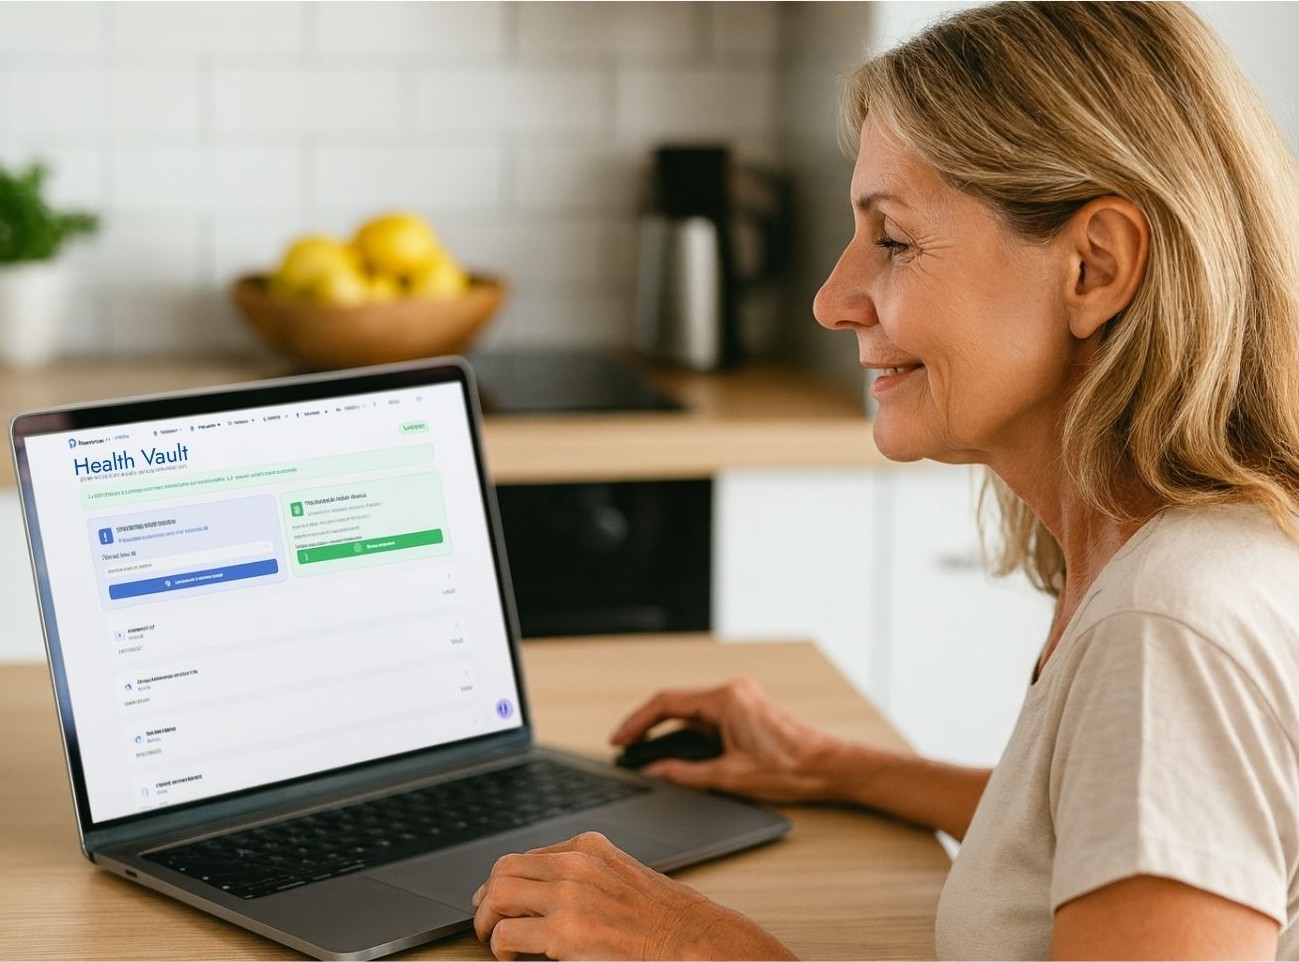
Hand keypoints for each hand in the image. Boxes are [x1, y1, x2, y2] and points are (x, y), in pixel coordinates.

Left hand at [472, 831, 793, 959]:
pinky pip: (507, 936)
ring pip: (496, 896)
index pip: (524, 856)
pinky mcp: (565, 934)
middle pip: (502, 869)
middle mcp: (575, 864)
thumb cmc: (663, 918)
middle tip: (488, 922)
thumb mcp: (622, 876)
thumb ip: (586, 874)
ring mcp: (568, 897)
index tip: (500, 901)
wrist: (693, 941)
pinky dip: (501, 949)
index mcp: (588, 848)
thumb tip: (545, 888)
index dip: (505, 882)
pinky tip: (514, 958)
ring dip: (487, 922)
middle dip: (488, 899)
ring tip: (494, 940)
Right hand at [610, 677, 844, 802]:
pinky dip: (691, 732)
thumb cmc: (788, 769)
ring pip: (693, 712)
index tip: (619, 740)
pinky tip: (679, 751)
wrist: (827, 767)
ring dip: (671, 731)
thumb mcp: (729, 776)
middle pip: (677, 705)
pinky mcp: (747, 708)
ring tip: (647, 753)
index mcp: (725, 699)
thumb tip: (654, 773)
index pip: (666, 704)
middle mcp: (732, 691)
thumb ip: (685, 774)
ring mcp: (741, 697)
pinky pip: (709, 716)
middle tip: (626, 748)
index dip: (637, 723)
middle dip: (649, 727)